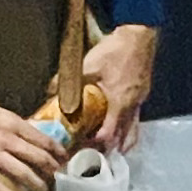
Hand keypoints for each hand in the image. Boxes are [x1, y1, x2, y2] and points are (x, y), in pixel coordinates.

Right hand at [0, 72, 62, 190]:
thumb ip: (11, 123)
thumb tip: (25, 133)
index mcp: (12, 122)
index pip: (42, 139)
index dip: (56, 150)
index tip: (64, 157)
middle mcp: (7, 139)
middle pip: (37, 157)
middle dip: (51, 169)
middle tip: (57, 176)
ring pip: (22, 172)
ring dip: (36, 183)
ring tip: (43, 190)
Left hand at [80, 20, 157, 149]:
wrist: (139, 35)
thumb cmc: (115, 51)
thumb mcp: (89, 65)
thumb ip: (69, 80)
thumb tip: (48, 91)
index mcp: (118, 103)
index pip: (108, 134)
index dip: (96, 145)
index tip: (83, 149)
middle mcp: (131, 107)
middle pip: (123, 138)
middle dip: (109, 149)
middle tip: (95, 155)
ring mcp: (140, 101)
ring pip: (133, 131)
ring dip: (121, 143)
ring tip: (110, 150)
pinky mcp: (143, 94)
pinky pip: (136, 120)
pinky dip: (127, 129)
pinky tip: (119, 127)